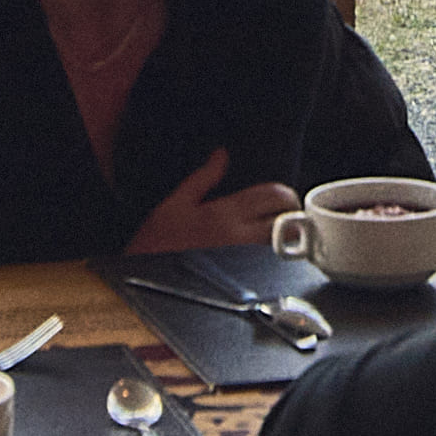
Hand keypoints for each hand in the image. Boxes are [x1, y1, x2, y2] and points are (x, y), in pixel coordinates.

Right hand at [123, 154, 295, 264]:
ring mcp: (243, 261)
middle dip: (294, 217)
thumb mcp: (174, 203)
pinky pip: (271, 269)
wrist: (142, 280)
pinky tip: (269, 260)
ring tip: (282, 239)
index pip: (273, 195)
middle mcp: (239, 237)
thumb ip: (203, 178)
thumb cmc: (155, 243)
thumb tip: (221, 155)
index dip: (285, 194)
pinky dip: (276, 261)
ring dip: (288, 240)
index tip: (283, 199)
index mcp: (225, 212)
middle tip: (288, 219)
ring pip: (284, 247)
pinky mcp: (241, 280)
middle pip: (288, 221)